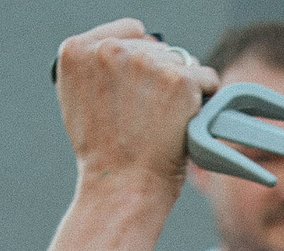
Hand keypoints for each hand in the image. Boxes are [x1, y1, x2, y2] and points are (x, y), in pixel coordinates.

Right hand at [54, 20, 216, 194]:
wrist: (121, 187)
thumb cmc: (103, 155)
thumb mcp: (78, 101)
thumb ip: (97, 68)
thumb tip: (131, 47)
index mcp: (77, 51)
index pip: (130, 31)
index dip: (142, 57)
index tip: (142, 85)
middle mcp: (109, 50)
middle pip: (157, 46)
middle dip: (160, 75)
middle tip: (151, 115)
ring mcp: (145, 62)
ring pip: (183, 61)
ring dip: (182, 86)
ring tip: (165, 121)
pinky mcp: (179, 79)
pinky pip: (206, 77)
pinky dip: (205, 97)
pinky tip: (188, 119)